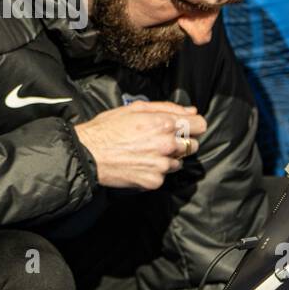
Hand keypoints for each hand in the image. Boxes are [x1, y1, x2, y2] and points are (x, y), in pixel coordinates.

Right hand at [74, 101, 206, 189]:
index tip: (185, 127)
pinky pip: (164, 176)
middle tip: (162, 140)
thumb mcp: (135, 108)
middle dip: (182, 142)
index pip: (200, 125)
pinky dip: (156, 171)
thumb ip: (167, 107)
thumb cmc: (108, 128)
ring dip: (169, 158)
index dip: (193, 125)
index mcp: (165, 123)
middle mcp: (168, 145)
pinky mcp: (155, 181)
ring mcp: (162, 165)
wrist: (88, 154)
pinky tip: (140, 164)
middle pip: (193, 145)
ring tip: (147, 153)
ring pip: (180, 162)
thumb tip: (191, 111)